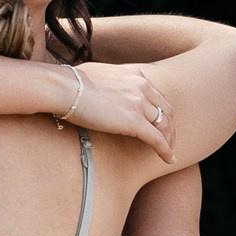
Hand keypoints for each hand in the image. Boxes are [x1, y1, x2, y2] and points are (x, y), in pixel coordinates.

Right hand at [58, 61, 176, 161]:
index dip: (161, 110)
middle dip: (170, 126)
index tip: (160, 120)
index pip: (156, 95)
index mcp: (134, 75)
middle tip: (170, 138)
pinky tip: (169, 160)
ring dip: (169, 140)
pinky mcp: (135, 122)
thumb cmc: (70, 82)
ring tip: (170, 152)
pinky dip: (165, 151)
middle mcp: (142, 87)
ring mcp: (140, 104)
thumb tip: (92, 86)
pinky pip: (157, 139)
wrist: (65, 88)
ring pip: (164, 125)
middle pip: (166, 109)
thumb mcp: (95, 75)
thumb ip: (104, 81)